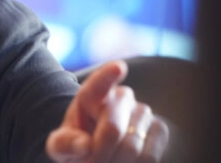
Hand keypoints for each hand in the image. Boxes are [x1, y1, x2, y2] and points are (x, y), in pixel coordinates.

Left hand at [46, 61, 168, 161]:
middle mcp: (120, 97)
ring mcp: (142, 111)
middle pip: (112, 130)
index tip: (117, 68)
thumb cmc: (77, 147)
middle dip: (98, 154)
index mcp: (91, 95)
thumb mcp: (61, 146)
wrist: (100, 153)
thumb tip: (85, 145)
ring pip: (131, 146)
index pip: (99, 84)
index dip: (108, 76)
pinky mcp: (159, 129)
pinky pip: (149, 156)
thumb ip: (65, 144)